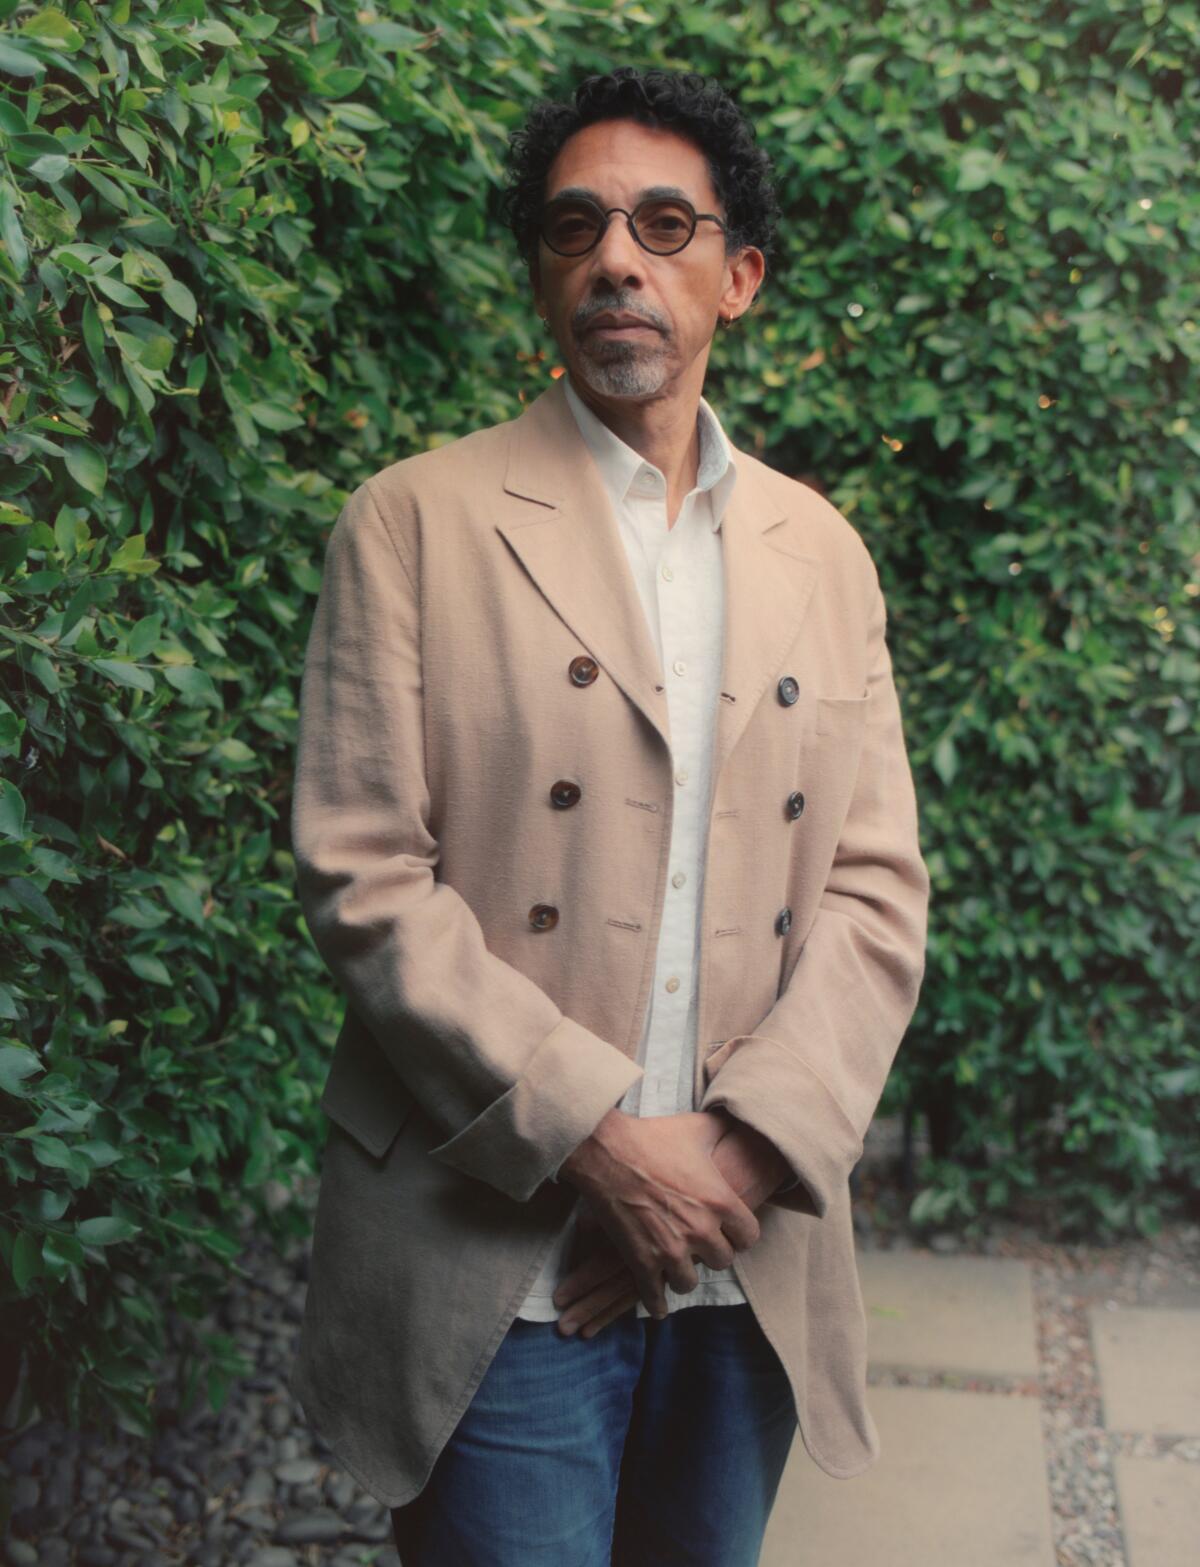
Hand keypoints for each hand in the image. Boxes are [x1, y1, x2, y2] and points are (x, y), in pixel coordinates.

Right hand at [556, 1108, 759, 1319]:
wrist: (606, 1150)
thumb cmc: (653, 1136)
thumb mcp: (697, 1128)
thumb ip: (724, 1131)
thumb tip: (740, 1122)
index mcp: (720, 1201)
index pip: (750, 1237)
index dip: (740, 1233)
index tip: (730, 1231)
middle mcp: (701, 1230)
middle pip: (723, 1261)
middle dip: (713, 1252)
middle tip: (701, 1243)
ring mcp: (670, 1249)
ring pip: (690, 1282)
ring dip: (684, 1273)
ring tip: (677, 1264)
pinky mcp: (641, 1261)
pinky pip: (656, 1298)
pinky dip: (657, 1302)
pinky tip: (657, 1300)